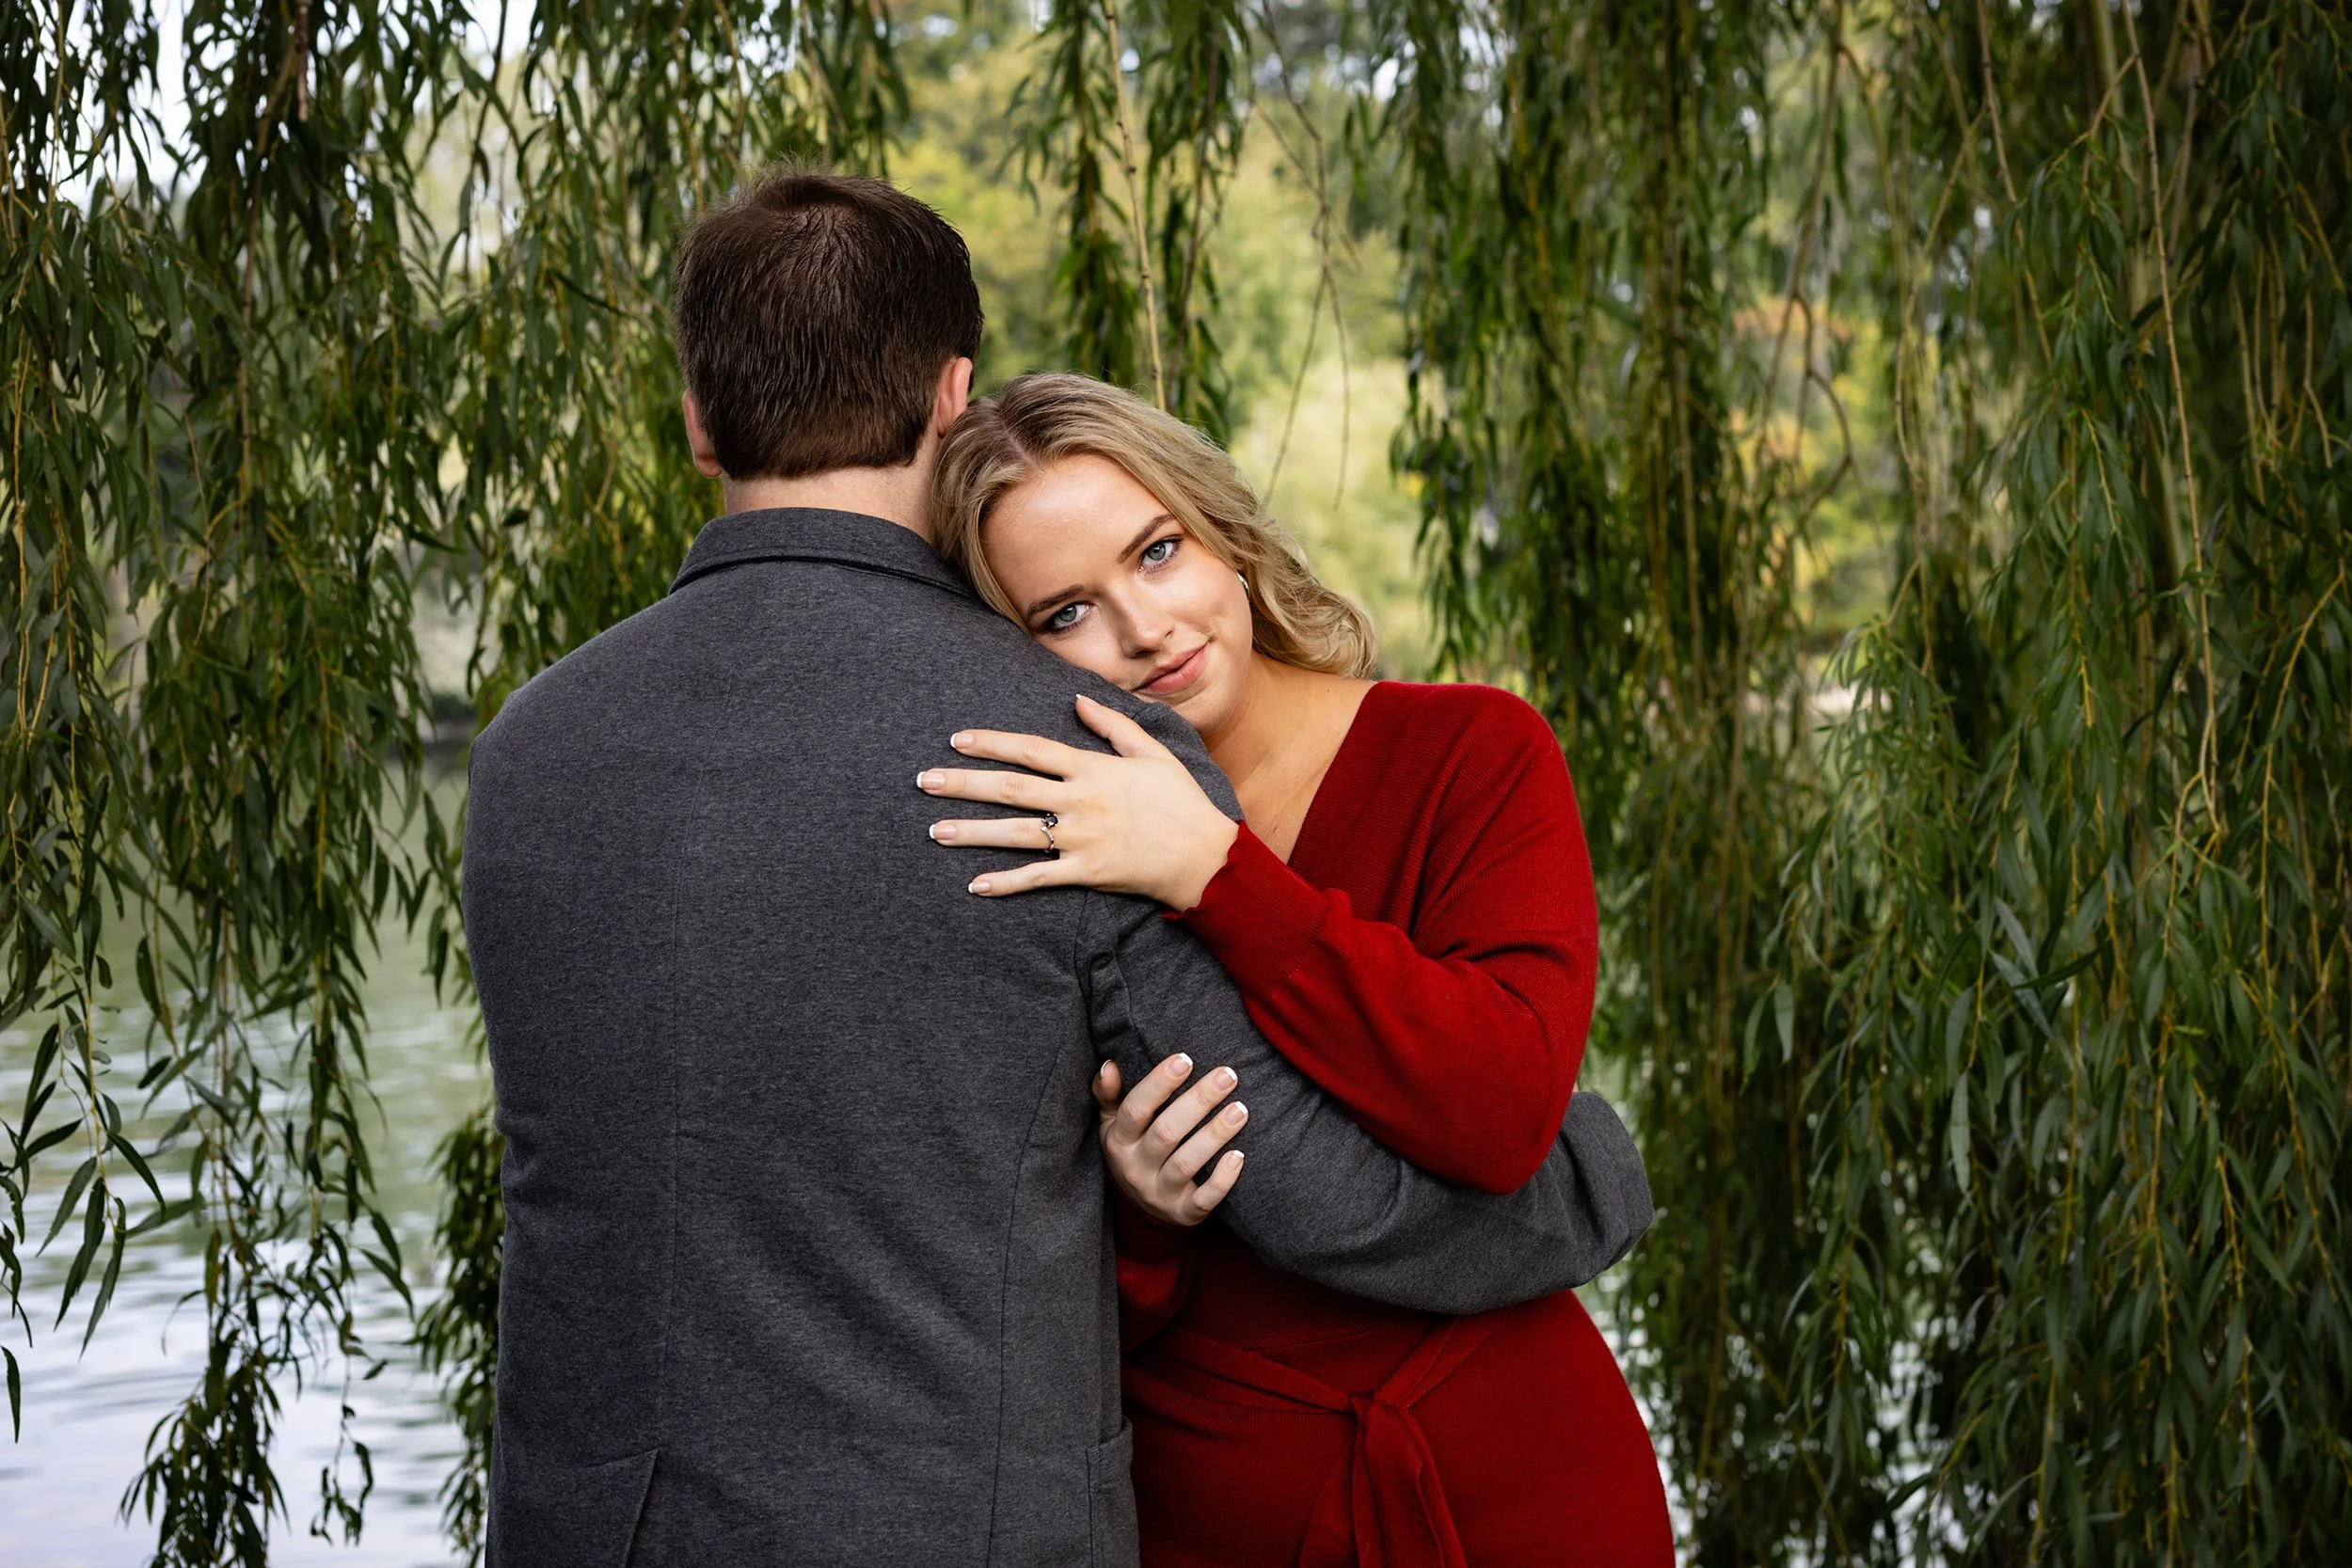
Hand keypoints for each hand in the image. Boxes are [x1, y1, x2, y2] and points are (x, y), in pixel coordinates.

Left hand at [919, 694, 1239, 907]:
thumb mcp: (1154, 752)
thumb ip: (1113, 725)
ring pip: (1016, 833)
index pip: (1031, 749)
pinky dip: (1006, 883)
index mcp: (1093, 768)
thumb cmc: (1182, 801)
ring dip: (972, 832)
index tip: (957, 740)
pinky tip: (975, 884)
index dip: (991, 743)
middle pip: (1011, 789)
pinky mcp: (1087, 873)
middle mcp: (1081, 801)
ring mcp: (1082, 839)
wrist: (1207, 856)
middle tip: (926, 781)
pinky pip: (1039, 878)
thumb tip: (1076, 700)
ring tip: (935, 830)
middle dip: (964, 784)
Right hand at [1094, 1055, 1246, 1225]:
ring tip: (1240, 1110)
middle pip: (1166, 1133)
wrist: (1140, 1209)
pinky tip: (1239, 1156)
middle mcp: (1135, 1168)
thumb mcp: (1113, 1123)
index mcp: (1119, 1141)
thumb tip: (1109, 1065)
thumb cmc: (1133, 1150)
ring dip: (1214, 1135)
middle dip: (1198, 1102)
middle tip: (1228, 1076)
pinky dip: (1222, 1180)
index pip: (1135, 1109)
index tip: (1185, 1060)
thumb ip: (1109, 1094)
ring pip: (1186, 1164)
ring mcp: (1159, 1193)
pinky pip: (1203, 1200)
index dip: (1159, 1084)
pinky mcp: (1183, 1213)